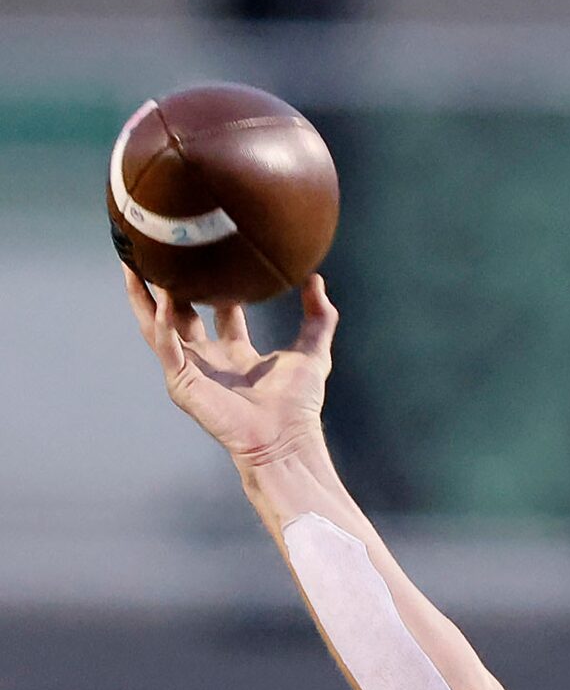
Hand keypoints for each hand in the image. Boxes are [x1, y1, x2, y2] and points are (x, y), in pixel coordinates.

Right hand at [123, 269, 337, 469]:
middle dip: (165, 283)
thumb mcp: (312, 352)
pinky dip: (163, 323)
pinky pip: (167, 347)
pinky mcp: (183, 384)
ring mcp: (193, 372)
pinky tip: (164, 298)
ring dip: (142, 296)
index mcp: (235, 354)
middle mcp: (210, 361)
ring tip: (130, 262)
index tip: (208, 251)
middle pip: (178, 314)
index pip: (218, 310)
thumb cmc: (298, 407)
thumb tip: (316, 279)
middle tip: (158, 248)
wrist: (286, 440)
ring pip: (157, 326)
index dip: (213, 282)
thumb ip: (318, 318)